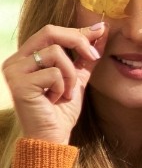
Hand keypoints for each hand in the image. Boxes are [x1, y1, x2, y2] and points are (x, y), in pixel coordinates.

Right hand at [2, 23, 104, 143]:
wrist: (52, 136)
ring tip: (65, 92)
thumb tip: (101, 31)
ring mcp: (14, 71)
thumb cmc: (61, 110)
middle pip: (49, 32)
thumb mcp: (77, 78)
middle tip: (94, 57)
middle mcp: (15, 60)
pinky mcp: (18, 83)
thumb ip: (85, 57)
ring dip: (70, 74)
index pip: (51, 31)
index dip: (78, 31)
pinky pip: (53, 73)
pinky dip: (63, 87)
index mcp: (26, 57)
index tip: (102, 31)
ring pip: (55, 53)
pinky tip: (54, 100)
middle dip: (78, 41)